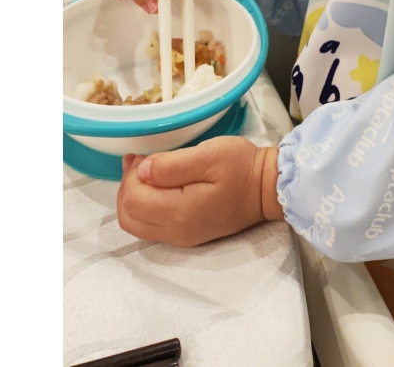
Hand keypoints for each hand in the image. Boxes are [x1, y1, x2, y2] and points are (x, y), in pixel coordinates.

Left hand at [117, 137, 283, 247]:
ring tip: (147, 172)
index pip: (133, 201)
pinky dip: (145, 206)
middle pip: (128, 218)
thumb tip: (142, 171)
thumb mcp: (208, 155)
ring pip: (137, 225)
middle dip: (127, 189)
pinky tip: (158, 186)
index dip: (130, 177)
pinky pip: (151, 227)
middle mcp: (176, 232)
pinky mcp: (186, 235)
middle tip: (139, 164)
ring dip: (133, 198)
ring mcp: (181, 237)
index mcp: (180, 211)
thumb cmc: (240, 167)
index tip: (142, 156)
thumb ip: (171, 165)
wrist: (266, 190)